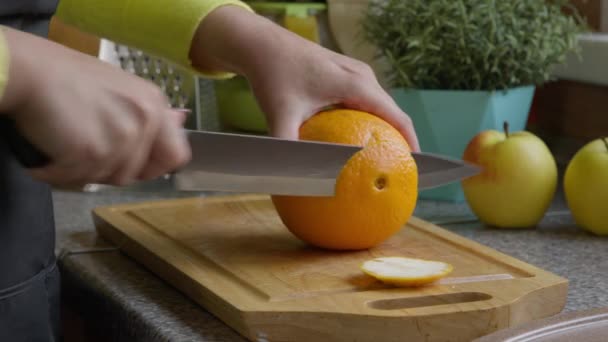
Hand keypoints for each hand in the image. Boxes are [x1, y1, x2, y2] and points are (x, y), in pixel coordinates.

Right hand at [0, 27, 190, 186]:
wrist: (30, 70)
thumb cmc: (67, 77)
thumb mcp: (121, 88)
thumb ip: (150, 112)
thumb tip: (182, 118)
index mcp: (154, 105)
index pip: (175, 156)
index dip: (153, 167)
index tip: (132, 164)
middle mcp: (145, 122)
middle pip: (133, 174)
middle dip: (106, 168)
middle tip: (82, 143)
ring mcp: (120, 139)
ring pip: (105, 179)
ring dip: (80, 170)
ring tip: (64, 142)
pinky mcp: (92, 153)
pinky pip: (76, 179)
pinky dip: (56, 171)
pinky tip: (49, 149)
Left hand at [190, 5, 418, 150]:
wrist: (262, 44)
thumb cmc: (272, 75)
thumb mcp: (280, 115)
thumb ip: (289, 148)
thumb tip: (295, 178)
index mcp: (355, 83)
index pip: (396, 116)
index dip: (411, 142)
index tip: (414, 168)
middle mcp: (362, 75)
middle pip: (393, 112)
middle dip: (400, 140)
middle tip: (399, 170)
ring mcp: (355, 72)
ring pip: (380, 106)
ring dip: (386, 130)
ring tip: (385, 158)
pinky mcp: (346, 73)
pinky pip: (367, 100)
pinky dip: (370, 120)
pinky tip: (359, 140)